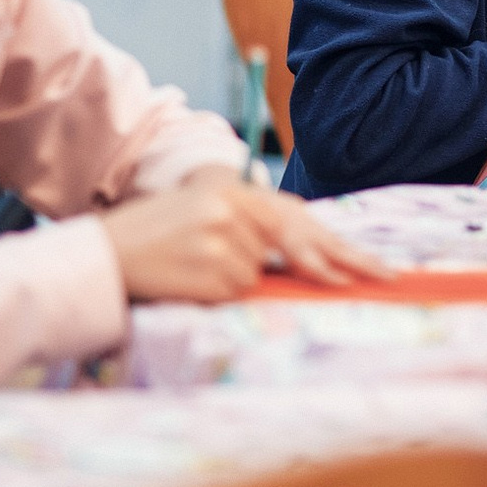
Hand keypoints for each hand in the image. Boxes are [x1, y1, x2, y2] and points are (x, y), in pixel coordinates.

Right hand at [104, 170, 387, 303]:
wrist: (103, 253)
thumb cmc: (157, 236)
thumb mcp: (205, 212)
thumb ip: (251, 227)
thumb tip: (307, 256)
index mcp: (234, 192)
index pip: (298, 218)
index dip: (337, 243)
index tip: (373, 263)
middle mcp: (234, 211)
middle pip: (301, 242)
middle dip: (342, 263)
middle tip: (384, 277)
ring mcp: (224, 242)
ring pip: (260, 275)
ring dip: (238, 280)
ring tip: (195, 266)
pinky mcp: (212, 271)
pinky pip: (237, 293)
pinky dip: (221, 294)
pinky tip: (190, 280)